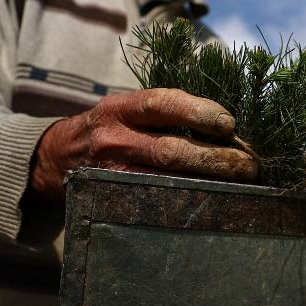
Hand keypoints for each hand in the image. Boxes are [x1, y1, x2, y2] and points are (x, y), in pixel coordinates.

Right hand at [29, 88, 256, 200]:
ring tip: (240, 184)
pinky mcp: (113, 199)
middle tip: (248, 164)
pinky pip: (154, 201)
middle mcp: (115, 139)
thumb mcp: (129, 108)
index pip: (161, 104)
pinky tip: (213, 202)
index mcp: (121, 108)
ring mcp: (113, 174)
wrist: (57, 156)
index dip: (197, 111)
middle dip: (213, 158)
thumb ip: (167, 112)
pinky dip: (186, 201)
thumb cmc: (112, 127)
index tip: (229, 123)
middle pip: (169, 150)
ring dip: (207, 183)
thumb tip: (226, 125)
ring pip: (165, 180)